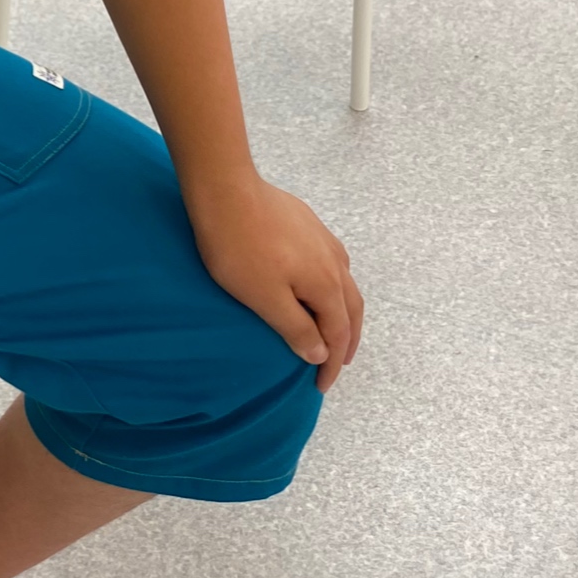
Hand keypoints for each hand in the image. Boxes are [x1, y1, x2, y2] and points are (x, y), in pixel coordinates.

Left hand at [181, 172, 363, 392]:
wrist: (226, 191)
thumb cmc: (241, 250)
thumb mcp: (266, 299)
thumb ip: (297, 327)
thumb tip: (323, 352)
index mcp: (327, 285)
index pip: (338, 334)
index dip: (333, 363)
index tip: (321, 386)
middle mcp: (335, 262)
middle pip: (351, 309)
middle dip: (347, 341)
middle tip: (338, 364)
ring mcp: (323, 239)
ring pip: (345, 284)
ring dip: (344, 313)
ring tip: (333, 330)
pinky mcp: (308, 224)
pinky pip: (333, 264)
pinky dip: (333, 288)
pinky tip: (319, 286)